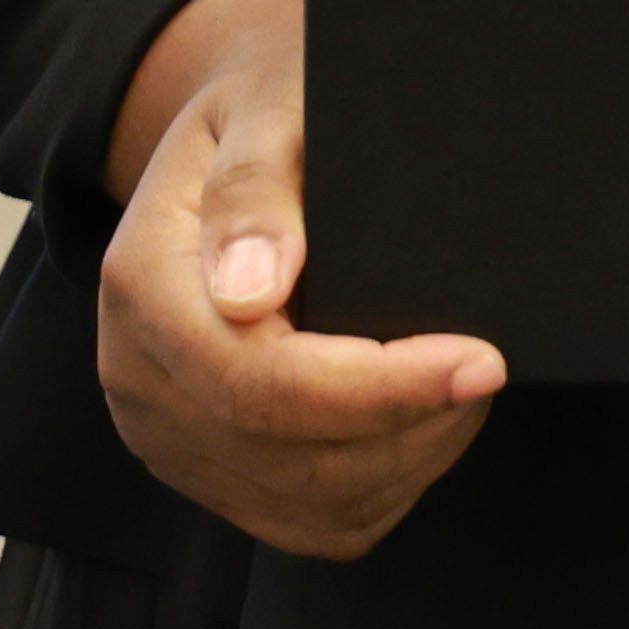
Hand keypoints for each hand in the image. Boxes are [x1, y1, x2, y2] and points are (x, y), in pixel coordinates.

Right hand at [96, 0, 503, 556]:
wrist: (225, 138)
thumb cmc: (262, 107)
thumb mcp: (267, 105)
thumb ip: (256, 186)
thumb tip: (252, 293)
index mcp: (144, 284)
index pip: (260, 381)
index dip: (378, 388)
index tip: (477, 360)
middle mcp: (138, 376)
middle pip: (287, 457)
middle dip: (407, 428)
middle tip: (490, 369)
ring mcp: (167, 433)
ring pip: (301, 506)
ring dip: (402, 463)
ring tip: (465, 391)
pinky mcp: (205, 466)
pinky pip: (302, 523)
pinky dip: (376, 490)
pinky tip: (420, 426)